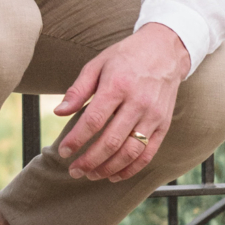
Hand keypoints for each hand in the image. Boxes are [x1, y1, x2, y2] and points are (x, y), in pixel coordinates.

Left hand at [54, 22, 189, 182]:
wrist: (165, 50)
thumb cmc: (126, 56)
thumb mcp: (98, 64)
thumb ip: (78, 89)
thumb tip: (58, 113)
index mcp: (117, 85)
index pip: (94, 121)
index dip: (76, 140)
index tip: (63, 152)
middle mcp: (137, 102)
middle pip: (111, 141)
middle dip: (89, 161)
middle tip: (74, 170)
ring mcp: (153, 115)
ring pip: (130, 152)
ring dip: (108, 168)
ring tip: (91, 174)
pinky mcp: (164, 124)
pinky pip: (148, 153)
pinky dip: (131, 169)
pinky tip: (114, 175)